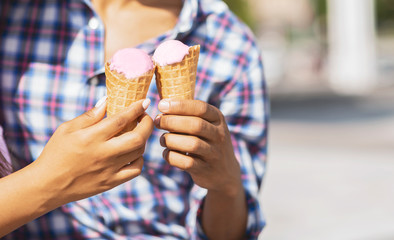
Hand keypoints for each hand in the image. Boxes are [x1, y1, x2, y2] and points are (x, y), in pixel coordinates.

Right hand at [33, 98, 153, 204]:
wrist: (47, 185)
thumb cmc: (55, 153)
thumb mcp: (67, 129)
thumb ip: (89, 116)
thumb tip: (107, 101)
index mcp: (91, 137)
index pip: (121, 119)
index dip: (136, 108)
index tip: (145, 101)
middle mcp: (103, 153)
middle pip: (138, 137)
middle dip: (147, 124)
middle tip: (145, 117)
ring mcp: (109, 170)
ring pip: (139, 152)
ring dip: (143, 139)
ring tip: (138, 132)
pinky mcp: (111, 182)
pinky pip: (135, 170)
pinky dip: (139, 159)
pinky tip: (133, 153)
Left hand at [155, 99, 241, 195]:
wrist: (224, 172)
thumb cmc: (206, 140)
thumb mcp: (206, 124)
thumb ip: (189, 114)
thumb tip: (162, 104)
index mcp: (218, 119)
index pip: (201, 108)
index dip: (180, 105)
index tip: (161, 105)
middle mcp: (219, 135)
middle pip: (195, 125)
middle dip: (172, 122)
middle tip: (157, 121)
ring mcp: (214, 153)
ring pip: (192, 144)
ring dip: (171, 140)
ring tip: (162, 139)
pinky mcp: (205, 170)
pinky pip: (186, 162)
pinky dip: (172, 156)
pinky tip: (167, 153)